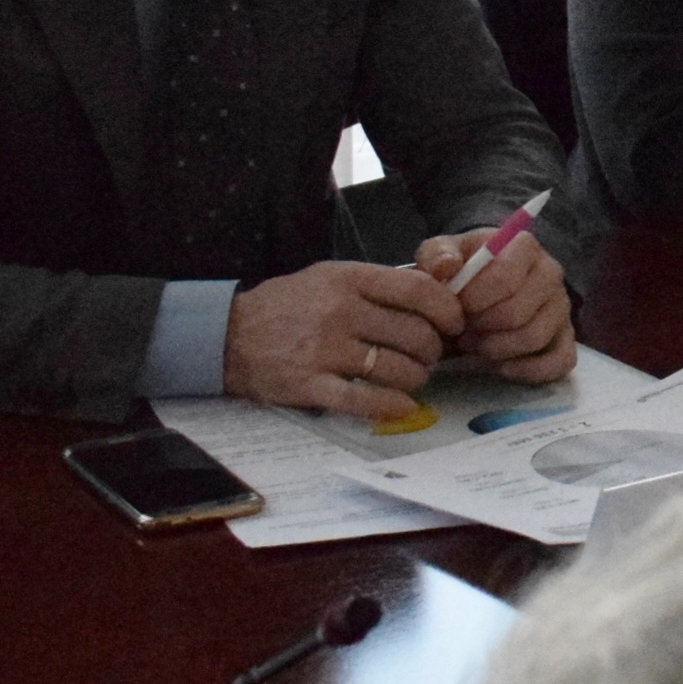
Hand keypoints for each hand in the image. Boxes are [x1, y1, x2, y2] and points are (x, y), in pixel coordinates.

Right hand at [225, 260, 461, 415]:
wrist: (229, 335)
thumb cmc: (288, 304)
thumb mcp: (329, 278)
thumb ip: (376, 286)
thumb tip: (432, 295)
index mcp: (348, 280)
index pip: (417, 290)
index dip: (446, 309)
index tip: (454, 322)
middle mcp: (340, 312)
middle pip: (414, 335)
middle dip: (432, 351)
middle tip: (429, 356)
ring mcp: (325, 350)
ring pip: (397, 370)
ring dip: (415, 378)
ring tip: (412, 377)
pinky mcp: (311, 385)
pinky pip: (365, 400)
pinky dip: (392, 406)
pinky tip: (403, 405)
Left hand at [418, 228, 574, 383]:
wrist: (482, 285)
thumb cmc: (463, 268)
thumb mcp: (441, 253)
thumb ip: (437, 255)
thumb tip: (447, 268)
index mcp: (525, 247)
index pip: (505, 276)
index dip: (475, 298)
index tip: (456, 306)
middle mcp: (551, 273)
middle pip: (518, 312)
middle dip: (482, 328)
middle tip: (462, 330)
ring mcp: (561, 306)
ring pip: (534, 338)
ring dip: (497, 349)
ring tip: (475, 345)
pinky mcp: (566, 336)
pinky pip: (561, 361)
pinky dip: (531, 370)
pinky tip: (503, 368)